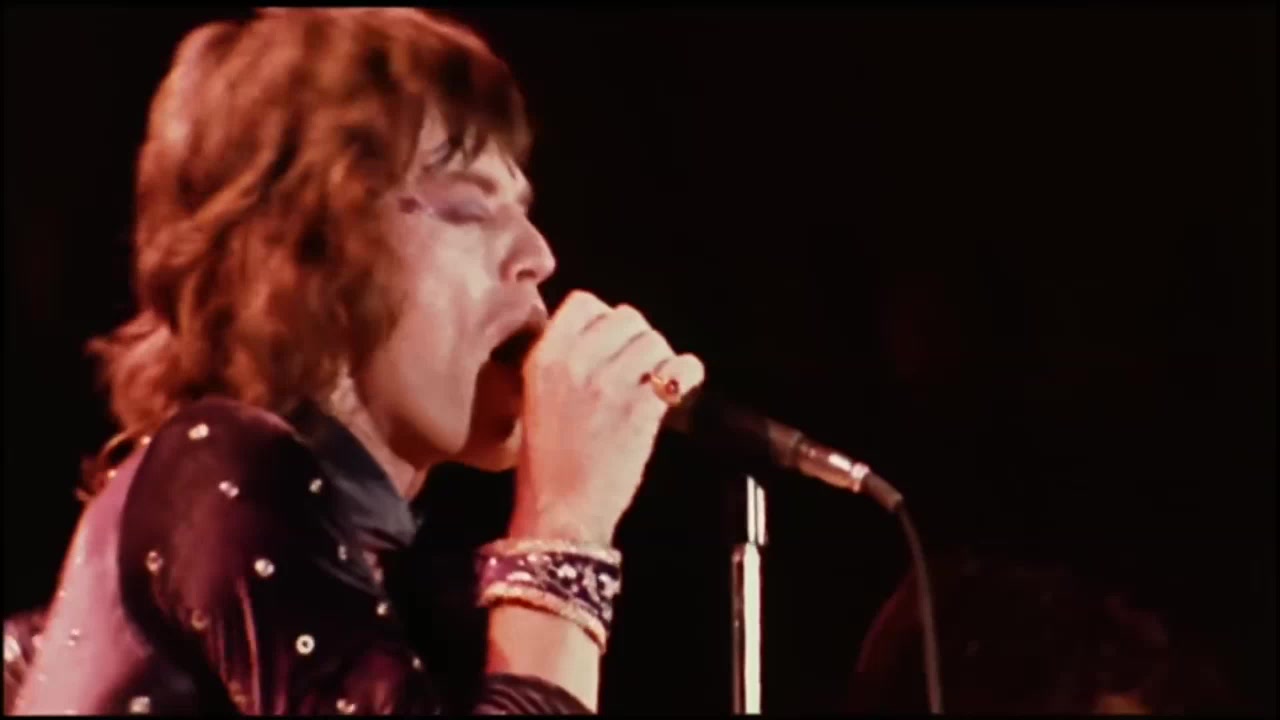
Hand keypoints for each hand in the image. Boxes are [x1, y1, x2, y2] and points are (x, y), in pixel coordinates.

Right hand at [507, 290, 704, 543]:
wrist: (562, 511)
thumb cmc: (548, 464)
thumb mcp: (537, 399)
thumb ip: (563, 362)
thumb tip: (597, 337)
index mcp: (545, 358)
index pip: (585, 302)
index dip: (604, 319)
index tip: (610, 343)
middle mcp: (577, 363)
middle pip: (626, 316)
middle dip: (636, 338)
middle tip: (636, 367)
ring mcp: (611, 383)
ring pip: (654, 340)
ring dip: (660, 359)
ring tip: (654, 383)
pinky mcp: (642, 407)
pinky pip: (680, 368)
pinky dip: (687, 374)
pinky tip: (681, 388)